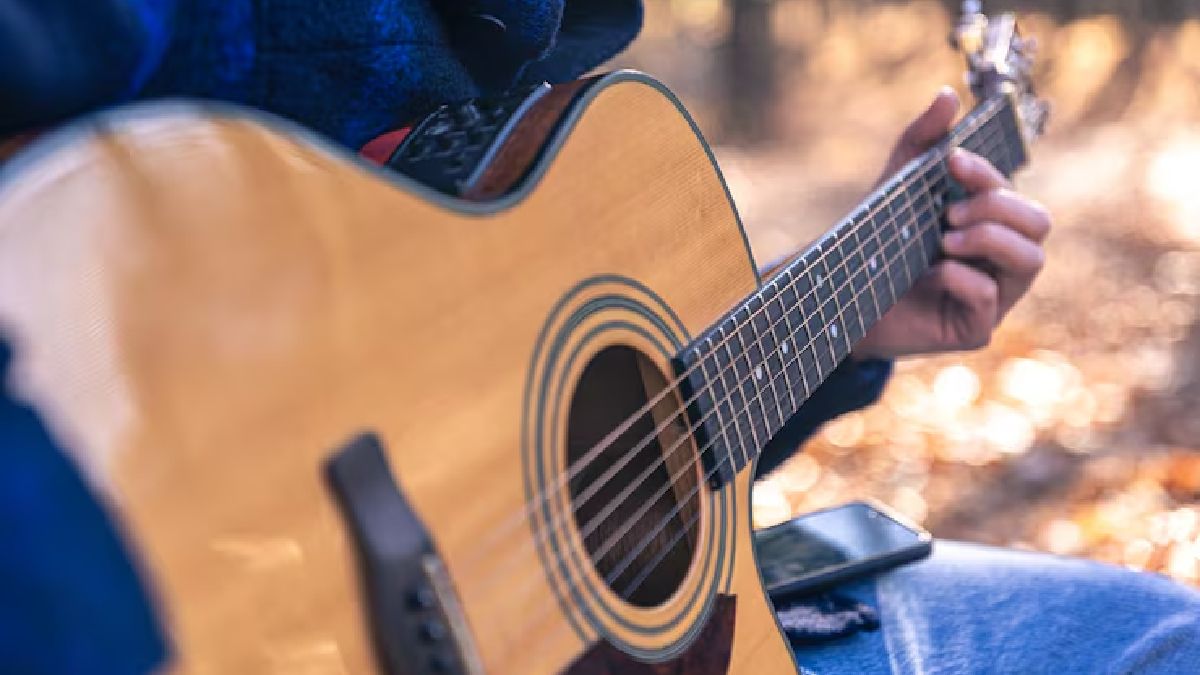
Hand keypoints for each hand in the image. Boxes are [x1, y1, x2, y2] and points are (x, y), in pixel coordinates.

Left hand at [852, 88, 1050, 360]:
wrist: (839, 298)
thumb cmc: (876, 243)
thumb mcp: (896, 185)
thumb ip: (921, 140)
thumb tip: (949, 96)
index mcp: (991, 224)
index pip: (1015, 193)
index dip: (990, 174)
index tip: (952, 161)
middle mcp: (1000, 260)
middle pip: (1039, 223)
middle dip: (997, 207)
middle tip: (948, 213)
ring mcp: (992, 297)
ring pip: (1032, 261)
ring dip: (991, 240)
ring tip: (945, 239)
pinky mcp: (973, 329)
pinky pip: (991, 300)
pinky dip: (966, 278)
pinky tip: (935, 273)